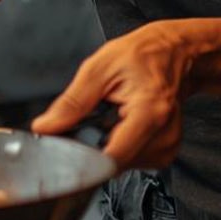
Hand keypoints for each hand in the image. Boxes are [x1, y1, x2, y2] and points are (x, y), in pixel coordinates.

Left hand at [30, 21, 194, 168]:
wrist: (174, 53)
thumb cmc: (144, 54)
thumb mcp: (99, 68)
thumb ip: (71, 102)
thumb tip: (46, 127)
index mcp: (149, 112)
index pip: (111, 159)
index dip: (82, 161)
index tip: (65, 153)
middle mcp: (163, 134)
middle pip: (113, 164)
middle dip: (93, 148)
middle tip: (94, 119)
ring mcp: (167, 146)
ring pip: (120, 166)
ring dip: (107, 147)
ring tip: (112, 118)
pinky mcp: (165, 152)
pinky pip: (131, 161)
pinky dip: (120, 147)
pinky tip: (122, 126)